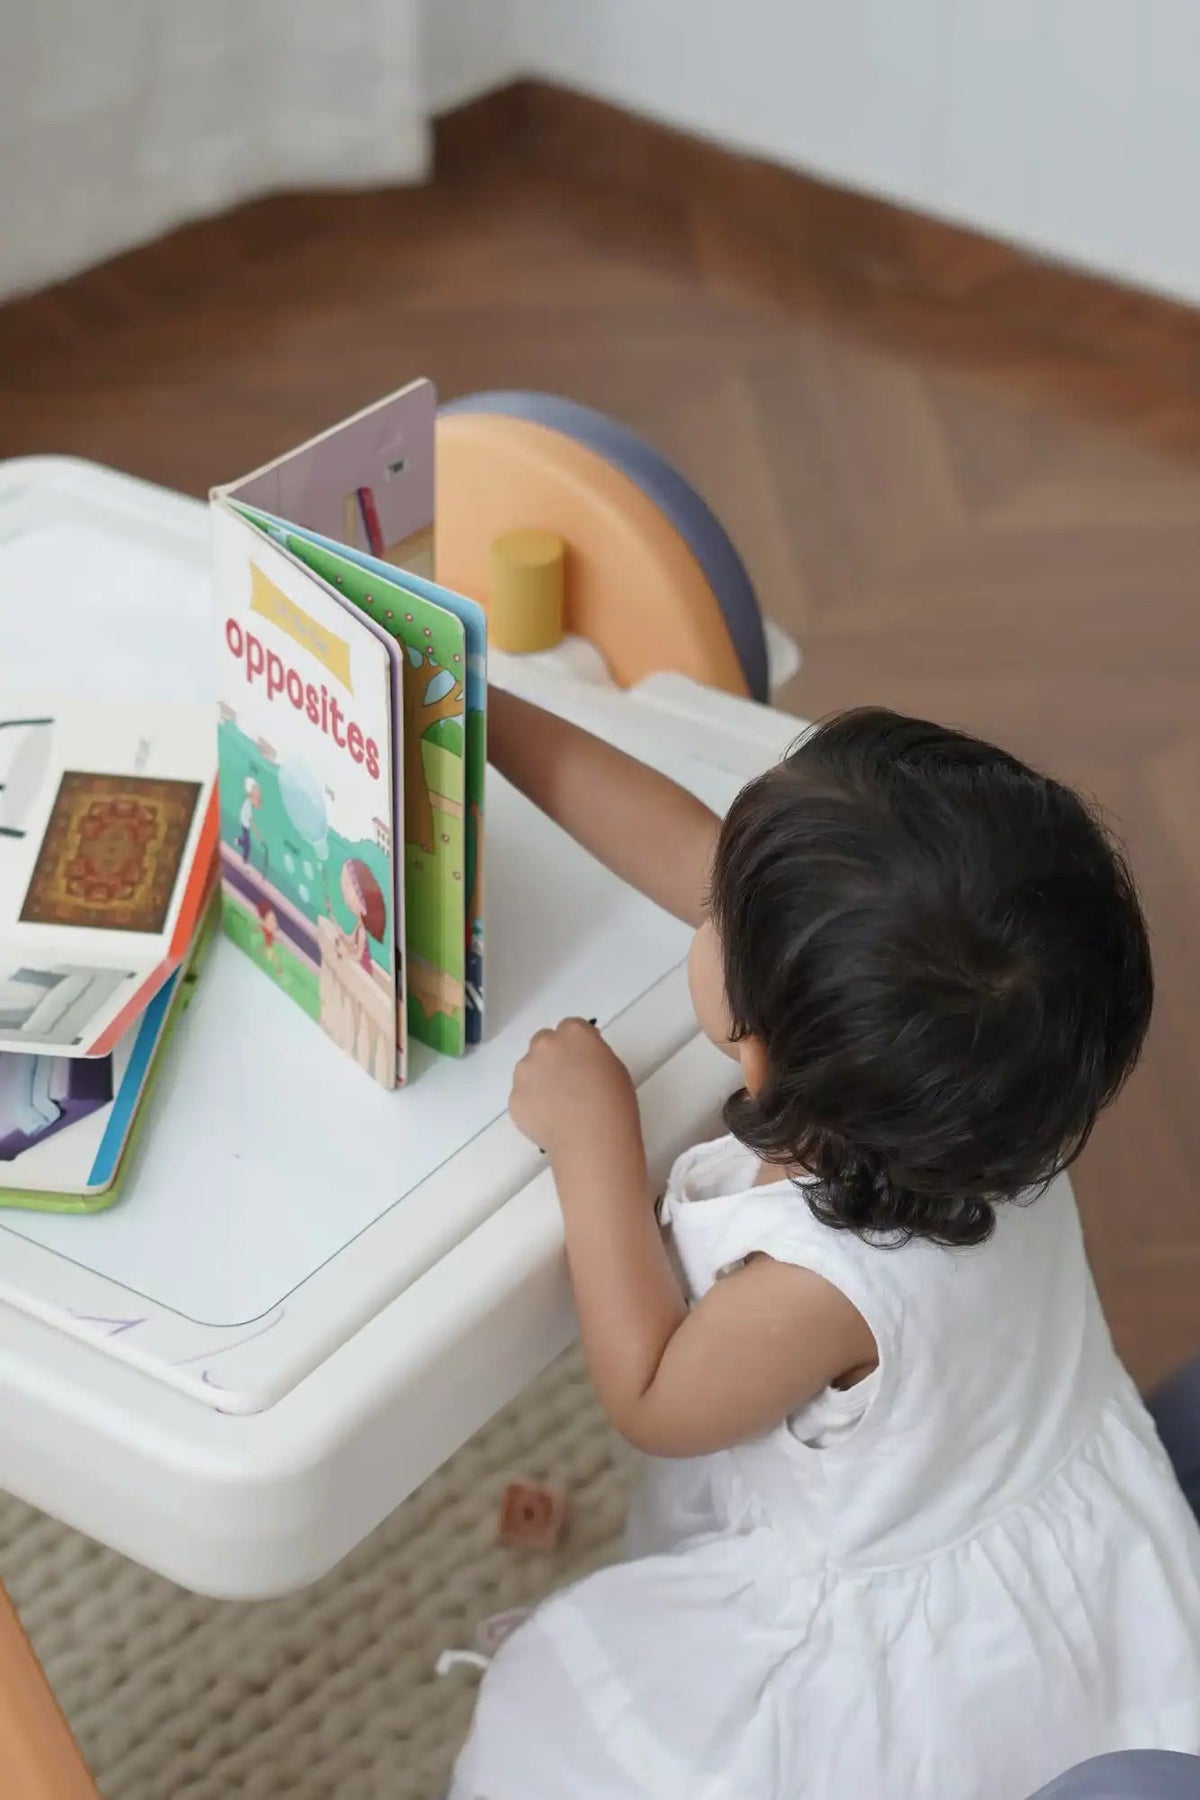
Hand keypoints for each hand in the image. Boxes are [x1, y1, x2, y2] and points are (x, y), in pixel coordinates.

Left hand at [509, 1018, 637, 1158]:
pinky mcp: (514, 1098)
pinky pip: (523, 1096)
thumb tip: (579, 1062)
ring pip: (528, 1069)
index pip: (571, 1027)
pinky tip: (550, 1121)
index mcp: (574, 1033)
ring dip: (539, 1079)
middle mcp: (544, 1045)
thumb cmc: (614, 1103)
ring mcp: (525, 1071)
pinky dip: (533, 1105)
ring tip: (558, 1106)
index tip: (584, 1060)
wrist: (591, 1139)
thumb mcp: (614, 1068)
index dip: (577, 1044)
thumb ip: (592, 1055)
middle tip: (567, 1081)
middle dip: (552, 1055)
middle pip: (543, 1042)